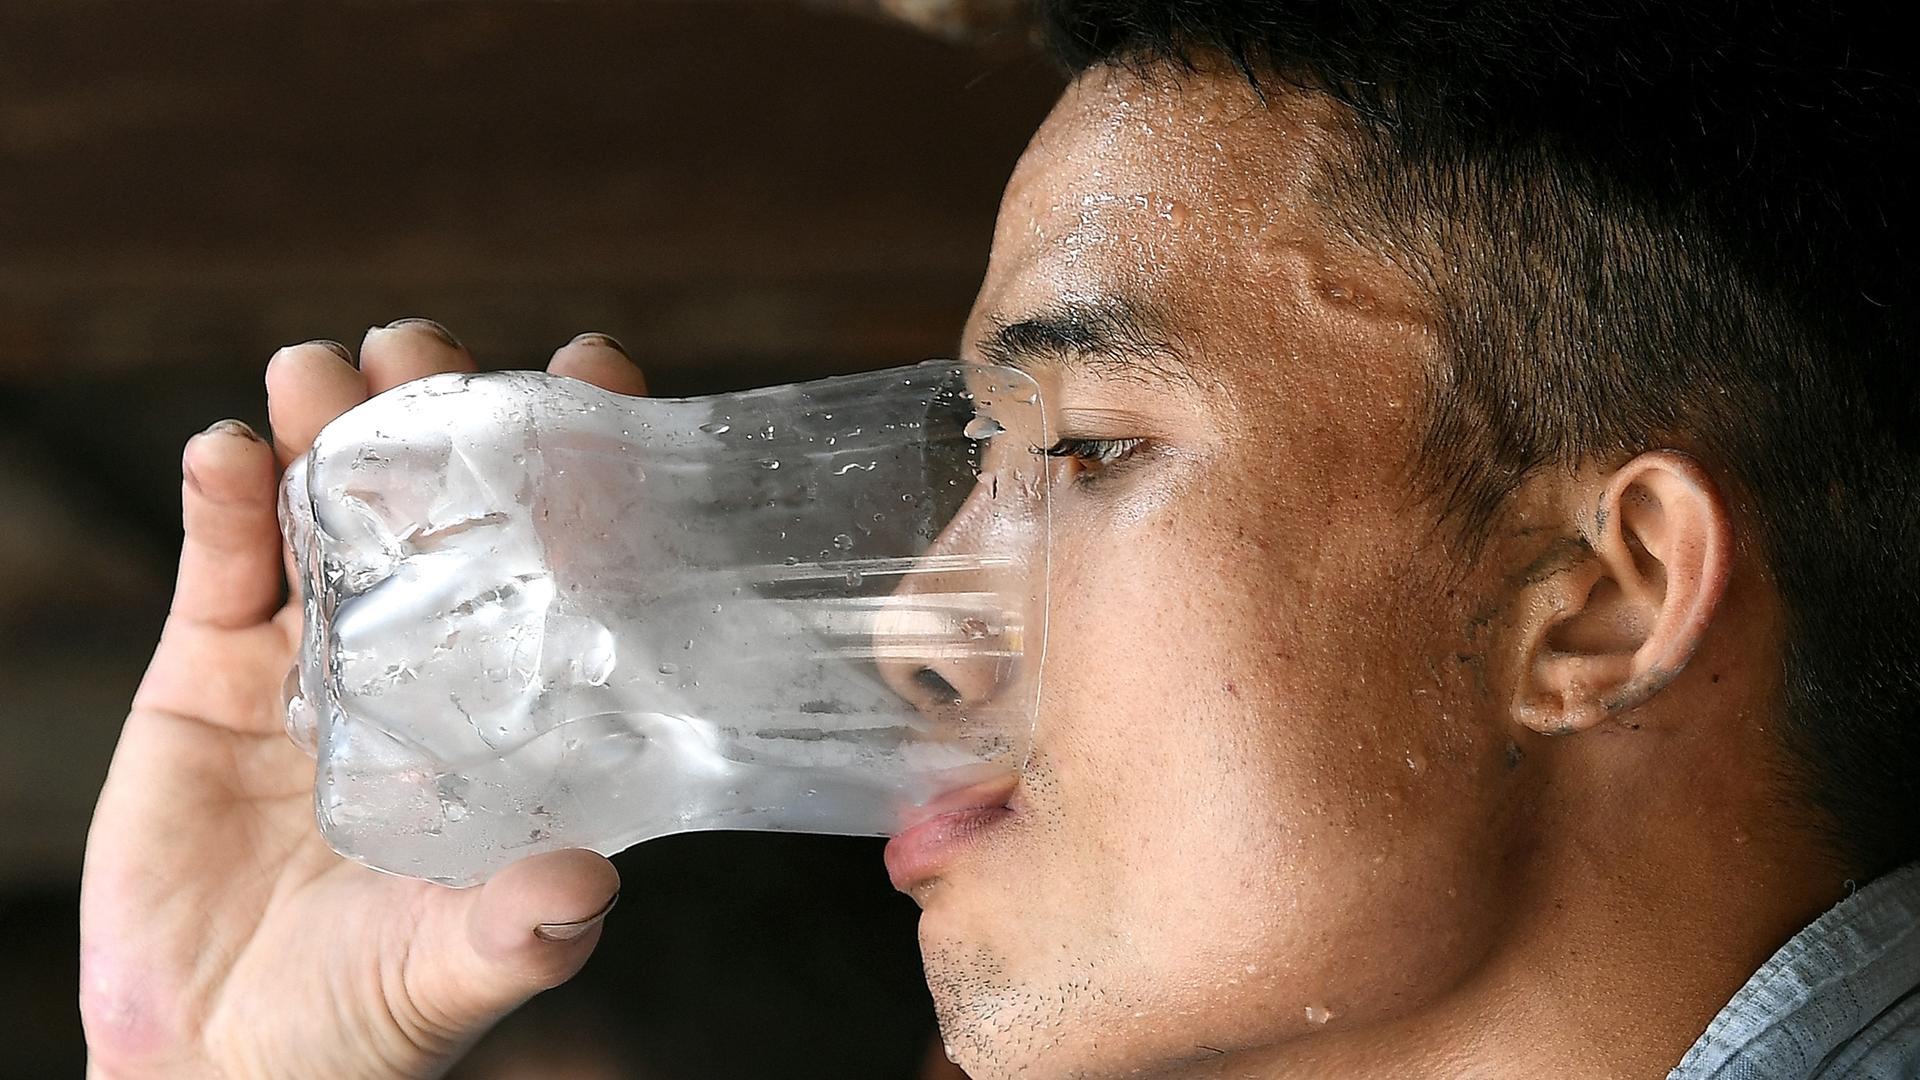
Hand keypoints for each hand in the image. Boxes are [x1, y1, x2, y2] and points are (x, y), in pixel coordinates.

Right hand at [79, 324, 649, 1078]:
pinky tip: (230, 455)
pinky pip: (220, 564)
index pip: (563, 558)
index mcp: (512, 706)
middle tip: (425, 354)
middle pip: (439, 505)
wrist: (213, 1057)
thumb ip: (519, 928)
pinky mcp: (212, 669)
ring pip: (329, 510)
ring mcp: (318, 654)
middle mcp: (428, 658)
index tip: (593, 371)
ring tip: (324, 375)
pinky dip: (224, 502)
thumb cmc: (364, 1015)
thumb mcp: (457, 968)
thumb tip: (588, 887)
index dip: (580, 463)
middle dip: (435, 413)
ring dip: (327, 428)